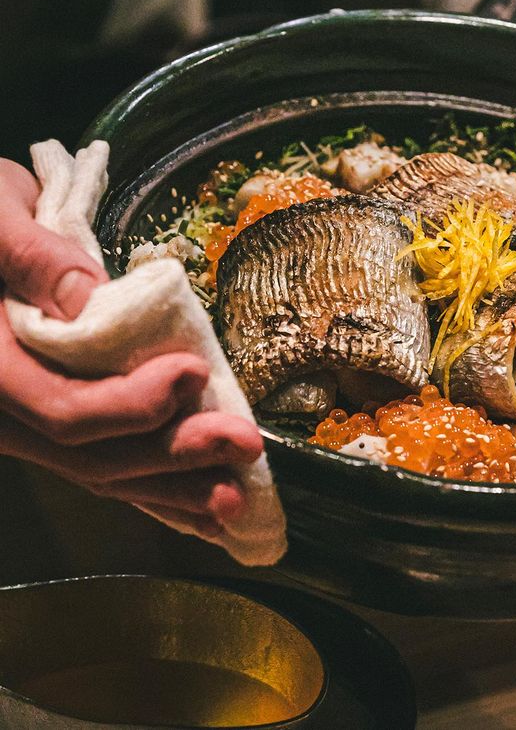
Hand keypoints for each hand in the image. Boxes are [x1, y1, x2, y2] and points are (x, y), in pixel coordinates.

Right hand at [0, 159, 261, 536]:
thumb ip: (35, 258)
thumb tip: (85, 298)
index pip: (62, 408)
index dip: (132, 404)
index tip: (193, 373)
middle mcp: (4, 409)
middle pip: (90, 454)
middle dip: (174, 453)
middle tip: (245, 445)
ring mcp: (28, 422)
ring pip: (100, 470)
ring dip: (174, 486)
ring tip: (237, 494)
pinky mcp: (55, 420)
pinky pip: (104, 463)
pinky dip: (156, 486)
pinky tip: (202, 504)